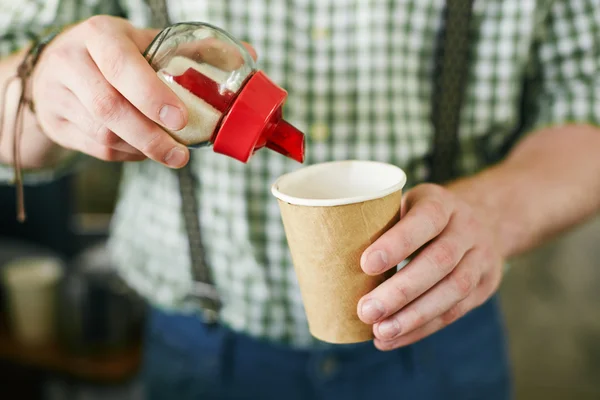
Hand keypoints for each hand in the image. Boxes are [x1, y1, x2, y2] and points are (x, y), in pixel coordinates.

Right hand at [31, 16, 189, 165]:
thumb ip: (187, 51)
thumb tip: (244, 57)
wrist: (55, 69)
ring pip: (103, 134)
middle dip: (150, 136)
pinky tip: (145, 150)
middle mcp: (70, 62)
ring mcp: (57, 95)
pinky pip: (97, 150)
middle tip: (180, 154)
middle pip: (109, 107)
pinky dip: (128, 155)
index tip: (181, 120)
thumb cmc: (112, 54)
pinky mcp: (56, 125)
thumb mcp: (141, 42)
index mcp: (99, 35)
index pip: (121, 66)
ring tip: (170, 152)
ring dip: (142, 149)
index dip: (152, 96)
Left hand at [357, 183, 503, 349]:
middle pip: (439, 261)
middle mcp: (467, 228)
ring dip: (413, 317)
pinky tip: (394, 338)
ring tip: (380, 332)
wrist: (483, 219)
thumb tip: (330, 257)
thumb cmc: (422, 217)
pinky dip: (422, 328)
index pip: (425, 220)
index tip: (365, 264)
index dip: (397, 243)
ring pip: (453, 290)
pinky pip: (455, 311)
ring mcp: (482, 257)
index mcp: (442, 203)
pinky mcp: (486, 285)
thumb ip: (379, 224)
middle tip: (366, 311)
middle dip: (401, 290)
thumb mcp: (405, 205)